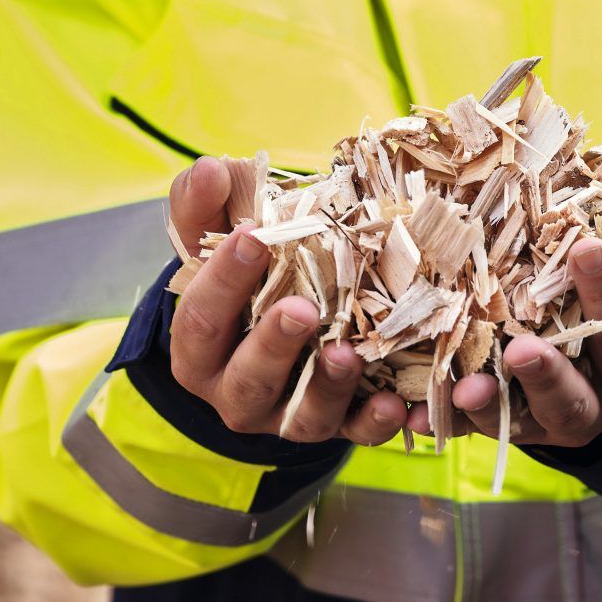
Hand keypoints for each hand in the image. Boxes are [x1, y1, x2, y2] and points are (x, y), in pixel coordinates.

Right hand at [166, 156, 408, 446]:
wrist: (274, 327)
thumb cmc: (244, 278)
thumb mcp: (216, 241)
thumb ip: (203, 206)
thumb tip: (212, 168)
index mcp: (199, 350)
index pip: (199, 320)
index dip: (221, 281)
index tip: (251, 237)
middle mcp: (237, 391)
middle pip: (248, 377)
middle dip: (274, 344)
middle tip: (302, 309)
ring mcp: (288, 414)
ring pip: (303, 415)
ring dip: (328, 387)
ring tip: (348, 353)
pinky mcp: (337, 425)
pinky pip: (359, 433)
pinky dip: (380, 422)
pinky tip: (402, 403)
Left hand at [427, 189, 601, 447]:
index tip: (586, 247)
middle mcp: (595, 400)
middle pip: (574, 396)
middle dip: (548, 372)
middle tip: (522, 349)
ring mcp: (546, 419)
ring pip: (521, 421)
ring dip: (492, 406)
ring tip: (467, 389)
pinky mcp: (504, 424)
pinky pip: (471, 428)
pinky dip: (444, 421)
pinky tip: (417, 415)